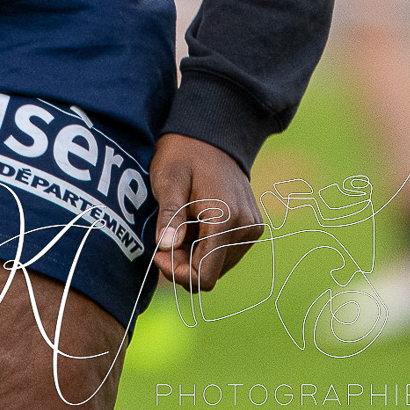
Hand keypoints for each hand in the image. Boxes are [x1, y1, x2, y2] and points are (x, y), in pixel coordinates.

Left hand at [150, 132, 264, 291]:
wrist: (211, 134)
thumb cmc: (184, 154)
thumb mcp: (169, 180)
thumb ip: (170, 216)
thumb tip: (166, 248)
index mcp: (226, 219)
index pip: (204, 276)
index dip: (177, 273)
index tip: (157, 252)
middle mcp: (245, 228)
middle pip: (211, 272)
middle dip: (183, 263)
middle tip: (165, 237)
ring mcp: (252, 228)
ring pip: (219, 265)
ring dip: (195, 255)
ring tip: (180, 226)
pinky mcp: (252, 226)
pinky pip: (226, 251)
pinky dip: (206, 246)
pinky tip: (194, 223)